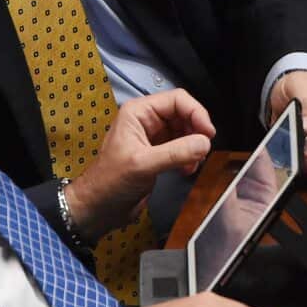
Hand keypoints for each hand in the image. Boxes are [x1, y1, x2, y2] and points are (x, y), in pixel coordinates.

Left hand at [65, 89, 214, 240]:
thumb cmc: (110, 182)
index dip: (196, 113)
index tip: (208, 133)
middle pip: (183, 114)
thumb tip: (204, 143)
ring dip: (193, 146)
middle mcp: (146, 121)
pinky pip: (181, 148)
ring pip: (185, 132)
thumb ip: (175, 152)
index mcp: (138, 112)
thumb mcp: (143, 164)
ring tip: (193, 163)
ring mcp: (153, 138)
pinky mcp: (158, 154)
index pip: (177, 99)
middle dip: (196, 131)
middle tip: (203, 150)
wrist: (99, 207)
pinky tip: (186, 170)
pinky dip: (189, 157)